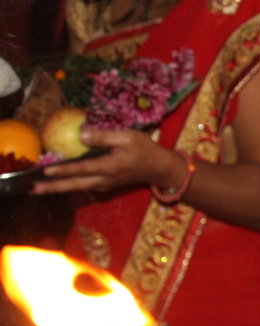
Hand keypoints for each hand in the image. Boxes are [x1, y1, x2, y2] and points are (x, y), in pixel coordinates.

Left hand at [33, 128, 170, 194]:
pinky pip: (84, 185)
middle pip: (75, 185)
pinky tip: (60, 182)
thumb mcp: (128, 136)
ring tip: (41, 188)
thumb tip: (82, 135)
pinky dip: (71, 185)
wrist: (159, 168)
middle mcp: (105, 179)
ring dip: (59, 188)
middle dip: (54, 187)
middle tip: (34, 190)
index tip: (47, 170)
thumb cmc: (145, 149)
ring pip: (78, 187)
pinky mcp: (105, 184)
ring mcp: (105, 184)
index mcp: (110, 167)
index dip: (64, 169)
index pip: (82, 168)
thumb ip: (104, 136)